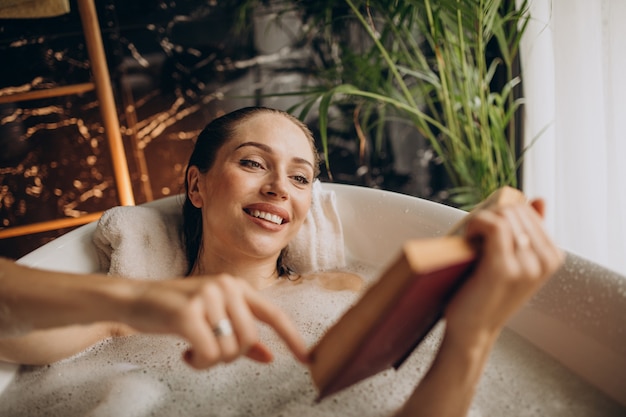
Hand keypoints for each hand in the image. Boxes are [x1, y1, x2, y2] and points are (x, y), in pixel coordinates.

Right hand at [122, 274, 307, 368]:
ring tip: (192, 349)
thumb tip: (270, 357)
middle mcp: (226, 286)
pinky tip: (184, 353)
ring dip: (210, 360)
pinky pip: (209, 353)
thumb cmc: (175, 311)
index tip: (308, 359)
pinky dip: (199, 362)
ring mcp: (208, 296)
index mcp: (237, 286)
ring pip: (229, 349)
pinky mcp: (188, 312)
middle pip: (249, 339)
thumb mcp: (212, 318)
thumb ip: (242, 336)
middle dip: (231, 355)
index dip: (292, 337)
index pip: (273, 314)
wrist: (134, 300)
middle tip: (207, 352)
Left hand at [444, 199, 564, 345]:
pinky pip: (494, 226)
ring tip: (470, 238)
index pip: (527, 210)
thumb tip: (539, 200)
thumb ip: (528, 232)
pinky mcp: (505, 269)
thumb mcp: (513, 260)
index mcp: (552, 256)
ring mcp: (528, 266)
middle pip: (515, 210)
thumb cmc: (487, 292)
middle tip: (473, 236)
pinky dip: (477, 223)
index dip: (500, 212)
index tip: (484, 230)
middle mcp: (545, 261)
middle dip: (490, 215)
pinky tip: (468, 236)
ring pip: (504, 215)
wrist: (473, 329)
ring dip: (480, 220)